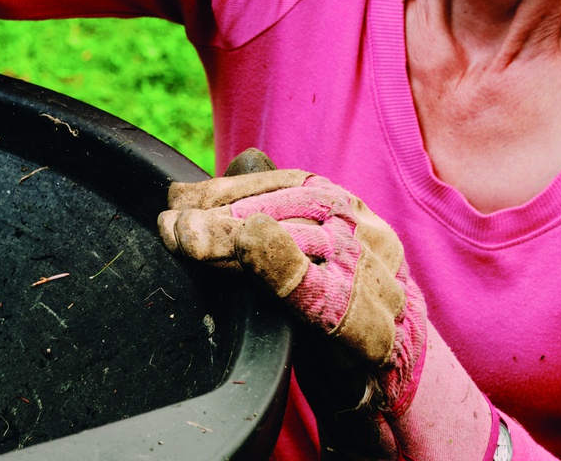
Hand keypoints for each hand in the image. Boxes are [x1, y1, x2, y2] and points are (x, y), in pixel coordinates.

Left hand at [159, 154, 426, 456]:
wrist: (386, 381)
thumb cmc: (328, 312)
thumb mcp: (292, 256)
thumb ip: (254, 216)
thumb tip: (203, 180)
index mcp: (347, 213)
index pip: (286, 185)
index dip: (229, 189)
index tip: (179, 197)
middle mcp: (366, 236)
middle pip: (294, 210)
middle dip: (226, 213)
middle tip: (174, 223)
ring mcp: (375, 279)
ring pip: (307, 242)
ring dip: (238, 240)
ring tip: (189, 241)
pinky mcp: (375, 328)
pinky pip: (329, 294)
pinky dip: (286, 264)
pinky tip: (253, 244)